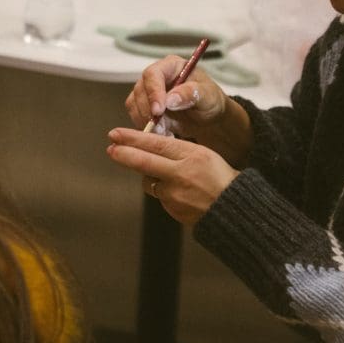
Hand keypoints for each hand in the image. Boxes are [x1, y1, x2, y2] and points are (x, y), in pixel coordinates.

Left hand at [106, 127, 238, 224]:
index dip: (133, 138)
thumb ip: (177, 150)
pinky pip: (159, 195)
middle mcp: (181, 174)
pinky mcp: (172, 209)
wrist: (232, 209)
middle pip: (144, 162)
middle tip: (111, 147)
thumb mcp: (204, 154)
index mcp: (192, 155)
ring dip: (147, 175)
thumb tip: (150, 145)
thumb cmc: (220, 178)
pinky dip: (161, 190)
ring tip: (162, 173)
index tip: (116, 133)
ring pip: (149, 181)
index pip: (156, 144)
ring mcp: (175, 194)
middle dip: (124, 154)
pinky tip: (176, 190)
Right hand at [124, 56, 227, 134]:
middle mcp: (156, 77)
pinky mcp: (144, 106)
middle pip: (140, 90)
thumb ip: (191, 94)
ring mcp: (148, 91)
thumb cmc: (209, 100)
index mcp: (171, 66)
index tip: (159, 110)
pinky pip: (136, 116)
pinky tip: (163, 133)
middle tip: (161, 127)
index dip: (153, 92)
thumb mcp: (207, 95)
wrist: (207, 116)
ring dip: (146, 121)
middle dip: (148, 111)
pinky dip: (146, 127)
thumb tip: (170, 99)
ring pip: (134, 104)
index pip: (153, 74)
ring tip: (166, 131)